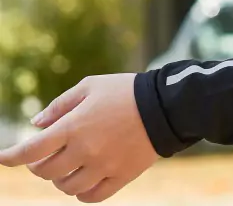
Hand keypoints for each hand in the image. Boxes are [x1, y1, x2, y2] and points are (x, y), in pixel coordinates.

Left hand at [0, 74, 157, 202]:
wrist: (167, 105)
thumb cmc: (126, 91)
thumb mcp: (90, 86)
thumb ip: (60, 105)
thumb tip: (36, 125)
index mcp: (74, 126)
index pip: (31, 150)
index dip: (11, 157)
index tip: (2, 158)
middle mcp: (85, 149)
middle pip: (46, 172)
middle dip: (39, 166)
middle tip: (45, 157)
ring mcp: (103, 166)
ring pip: (67, 187)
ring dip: (61, 179)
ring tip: (69, 167)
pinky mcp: (121, 176)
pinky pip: (92, 196)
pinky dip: (82, 192)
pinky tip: (84, 180)